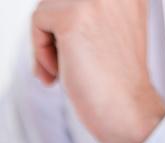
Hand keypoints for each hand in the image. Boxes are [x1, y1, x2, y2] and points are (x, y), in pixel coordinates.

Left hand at [31, 0, 164, 142]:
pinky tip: (58, 72)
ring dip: (45, 43)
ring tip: (60, 70)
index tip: (70, 50)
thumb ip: (86, 13)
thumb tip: (50, 9)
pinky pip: (38, 21)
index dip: (64, 25)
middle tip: (61, 64)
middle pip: (58, 1)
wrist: (126, 110)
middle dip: (53, 32)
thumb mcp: (105, 32)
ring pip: (46, 7)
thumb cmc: (115, 81)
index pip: (73, 0)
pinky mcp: (74, 16)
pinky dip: (40, 50)